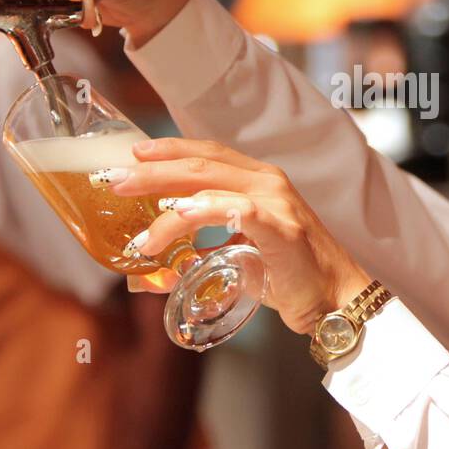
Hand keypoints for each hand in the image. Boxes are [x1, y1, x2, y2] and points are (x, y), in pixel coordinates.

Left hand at [104, 138, 372, 335]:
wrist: (334, 299)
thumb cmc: (289, 276)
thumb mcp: (241, 257)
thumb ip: (203, 255)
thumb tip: (158, 271)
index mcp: (260, 181)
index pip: (208, 153)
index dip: (169, 150)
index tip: (133, 153)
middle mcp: (267, 182)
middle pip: (200, 164)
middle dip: (152, 170)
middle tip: (115, 180)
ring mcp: (275, 202)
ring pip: (209, 184)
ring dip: (165, 200)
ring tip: (135, 220)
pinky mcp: (280, 227)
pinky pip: (235, 210)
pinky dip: (203, 210)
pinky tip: (178, 216)